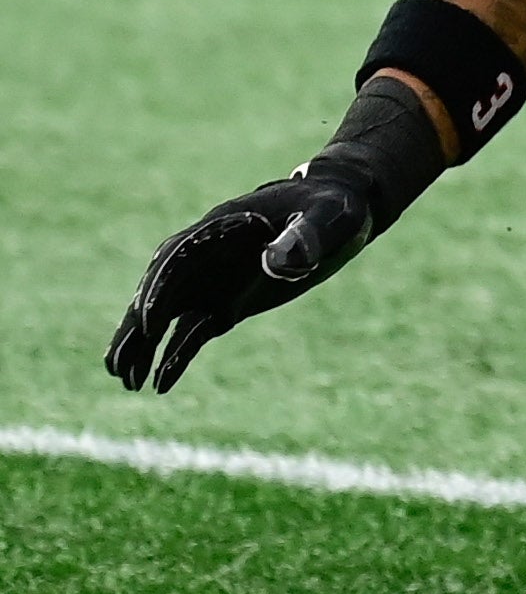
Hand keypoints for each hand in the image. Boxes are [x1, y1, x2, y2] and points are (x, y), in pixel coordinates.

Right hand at [104, 167, 381, 393]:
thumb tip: (279, 264)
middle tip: (118, 364)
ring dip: (144, 346)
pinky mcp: (226, 305)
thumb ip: (305, 235)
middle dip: (137, 325)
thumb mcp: (329, 216)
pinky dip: (175, 356)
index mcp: (222, 227)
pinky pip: (192, 333)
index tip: (150, 323)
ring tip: (124, 380)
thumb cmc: (334, 207)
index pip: (176, 258)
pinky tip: (159, 385)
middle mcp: (206, 257)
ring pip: (167, 316)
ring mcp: (213, 283)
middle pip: (159, 290)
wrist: (339, 214)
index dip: (160, 289)